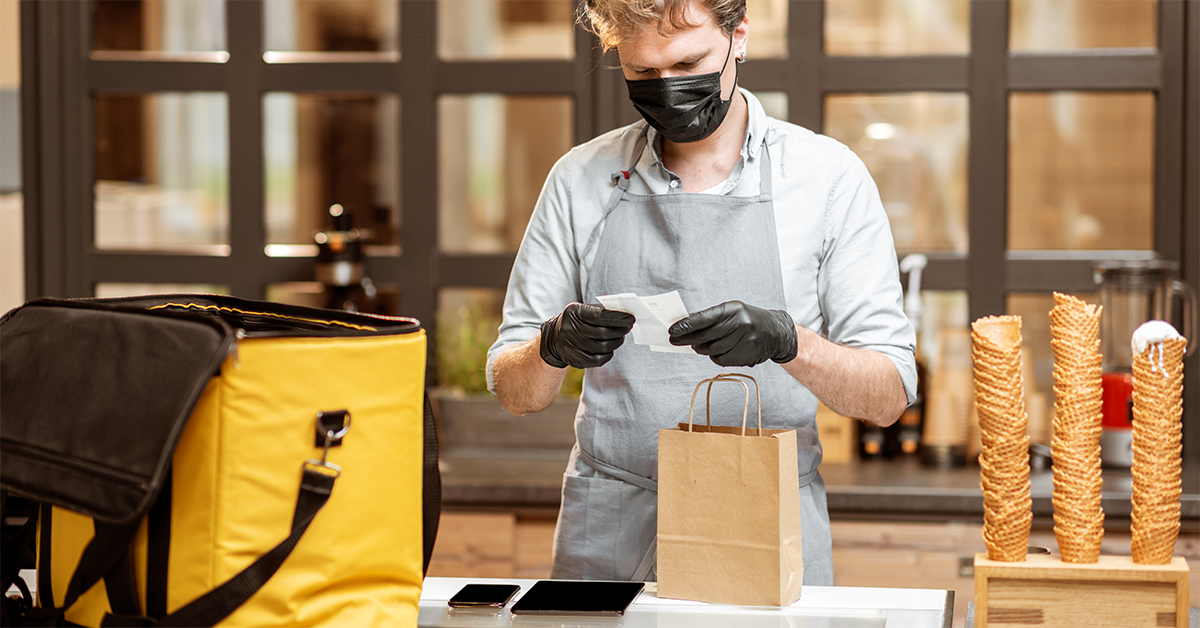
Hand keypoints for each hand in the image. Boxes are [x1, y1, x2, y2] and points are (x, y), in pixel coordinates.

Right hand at [540, 303, 635, 368]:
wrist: (554, 339)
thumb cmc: (576, 321)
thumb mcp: (583, 310)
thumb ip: (601, 311)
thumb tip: (625, 315)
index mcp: (573, 312)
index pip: (599, 315)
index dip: (618, 317)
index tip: (631, 318)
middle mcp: (569, 328)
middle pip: (602, 332)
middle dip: (619, 331)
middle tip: (628, 328)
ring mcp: (570, 345)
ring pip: (602, 347)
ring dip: (616, 342)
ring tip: (620, 337)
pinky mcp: (575, 359)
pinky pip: (598, 359)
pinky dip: (608, 354)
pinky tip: (610, 348)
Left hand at [668, 301, 796, 366]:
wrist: (776, 332)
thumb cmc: (749, 320)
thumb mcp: (733, 312)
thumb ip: (711, 318)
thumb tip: (686, 326)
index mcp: (733, 309)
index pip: (704, 318)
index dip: (686, 325)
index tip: (673, 330)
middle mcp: (740, 323)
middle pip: (706, 336)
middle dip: (687, 339)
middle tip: (675, 341)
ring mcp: (745, 339)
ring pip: (712, 349)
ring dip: (700, 349)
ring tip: (696, 346)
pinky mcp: (747, 354)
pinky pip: (722, 359)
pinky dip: (714, 357)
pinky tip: (713, 352)